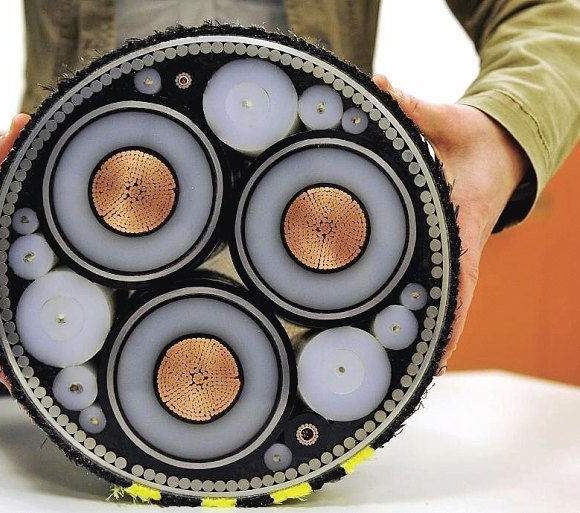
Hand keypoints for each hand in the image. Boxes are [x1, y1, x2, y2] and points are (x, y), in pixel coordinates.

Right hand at [0, 114, 30, 385]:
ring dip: (31, 366)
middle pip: (1, 337)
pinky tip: (52, 374)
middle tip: (57, 394)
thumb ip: (2, 149)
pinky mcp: (5, 296)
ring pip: (11, 340)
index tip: (15, 372)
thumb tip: (23, 124)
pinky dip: (32, 352)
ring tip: (63, 397)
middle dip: (24, 366)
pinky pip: (19, 328)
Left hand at [372, 75, 526, 371]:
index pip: (460, 276)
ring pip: (437, 298)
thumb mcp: (449, 121)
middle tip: (403, 374)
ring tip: (396, 370)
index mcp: (464, 225)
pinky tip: (399, 333)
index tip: (437, 349)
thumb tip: (381, 83)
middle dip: (429, 336)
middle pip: (445, 300)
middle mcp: (459, 246)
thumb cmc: (475, 138)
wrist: (495, 146)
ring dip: (422, 329)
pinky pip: (427, 283)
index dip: (450, 314)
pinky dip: (420, 310)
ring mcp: (449, 252)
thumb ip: (415, 107)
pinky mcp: (438, 248)